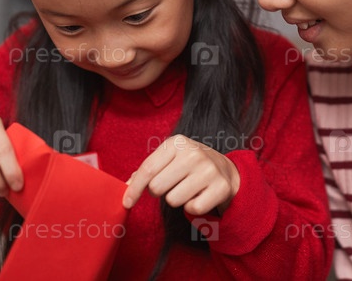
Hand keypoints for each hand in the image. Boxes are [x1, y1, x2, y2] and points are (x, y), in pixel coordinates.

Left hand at [123, 134, 239, 214]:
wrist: (226, 169)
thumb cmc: (189, 165)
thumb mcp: (170, 158)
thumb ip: (148, 170)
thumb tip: (126, 186)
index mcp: (177, 143)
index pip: (147, 169)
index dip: (134, 189)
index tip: (126, 202)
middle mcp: (193, 154)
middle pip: (156, 187)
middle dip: (159, 191)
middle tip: (171, 184)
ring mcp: (209, 170)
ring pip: (173, 200)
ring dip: (177, 199)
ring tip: (187, 188)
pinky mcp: (221, 187)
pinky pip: (192, 209)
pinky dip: (192, 207)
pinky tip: (199, 195)